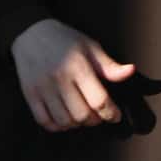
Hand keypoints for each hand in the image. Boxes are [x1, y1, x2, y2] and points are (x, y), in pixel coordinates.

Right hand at [10, 19, 135, 131]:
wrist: (31, 33)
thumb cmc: (65, 40)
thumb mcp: (90, 47)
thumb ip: (109, 65)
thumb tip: (131, 71)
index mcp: (78, 67)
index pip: (99, 100)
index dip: (111, 113)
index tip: (115, 116)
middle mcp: (60, 79)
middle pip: (82, 115)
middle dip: (95, 120)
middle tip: (99, 116)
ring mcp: (42, 88)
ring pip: (64, 121)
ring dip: (77, 124)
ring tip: (83, 117)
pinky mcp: (30, 94)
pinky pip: (44, 121)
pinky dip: (57, 126)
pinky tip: (65, 119)